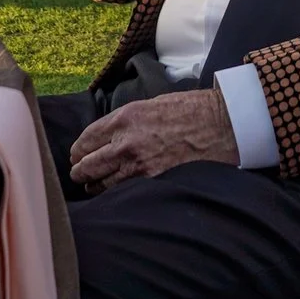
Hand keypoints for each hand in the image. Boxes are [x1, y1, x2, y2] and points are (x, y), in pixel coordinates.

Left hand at [69, 88, 236, 189]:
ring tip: (91, 187)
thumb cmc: (192, 109)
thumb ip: (128, 120)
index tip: (77, 155)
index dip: (78, 150)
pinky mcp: (152, 180)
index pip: (86, 139)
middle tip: (78, 174)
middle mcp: (126, 141)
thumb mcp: (154, 104)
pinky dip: (114, 194)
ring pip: (101, 183)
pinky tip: (112, 194)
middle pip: (87, 164)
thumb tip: (112, 133)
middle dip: (79, 171)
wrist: (222, 123)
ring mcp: (138, 164)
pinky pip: (123, 191)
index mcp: (125, 117)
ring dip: (94, 186)